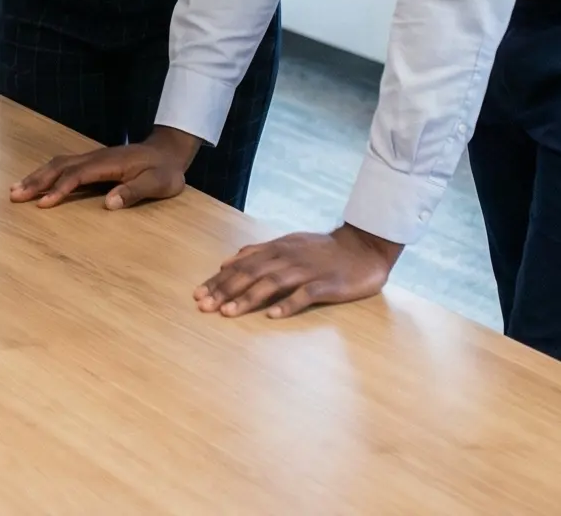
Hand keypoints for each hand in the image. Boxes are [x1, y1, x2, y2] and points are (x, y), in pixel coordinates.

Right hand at [9, 124, 201, 208]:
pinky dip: (46, 173)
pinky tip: (36, 181)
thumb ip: (134, 192)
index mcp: (109, 163)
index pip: (78, 175)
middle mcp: (96, 157)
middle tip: (14, 195)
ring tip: (16, 189)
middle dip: (36, 181)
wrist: (168, 151)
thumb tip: (109, 204)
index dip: (59, 189)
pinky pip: (64, 165)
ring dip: (37, 176)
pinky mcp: (92, 162)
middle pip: (60, 166)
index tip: (43, 204)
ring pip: (58, 164)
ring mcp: (92, 158)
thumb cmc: (165, 171)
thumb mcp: (158, 184)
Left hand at [195, 225, 402, 319]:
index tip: (197, 294)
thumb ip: (258, 252)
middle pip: (250, 274)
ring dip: (248, 298)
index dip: (218, 280)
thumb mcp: (288, 244)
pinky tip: (272, 316)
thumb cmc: (323, 250)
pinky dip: (288, 305)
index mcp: (277, 249)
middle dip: (224, 290)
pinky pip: (304, 295)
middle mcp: (287, 258)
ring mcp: (307, 271)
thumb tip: (227, 261)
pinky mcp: (327, 285)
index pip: (241, 265)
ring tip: (227, 312)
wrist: (363, 248)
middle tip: (203, 306)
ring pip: (272, 284)